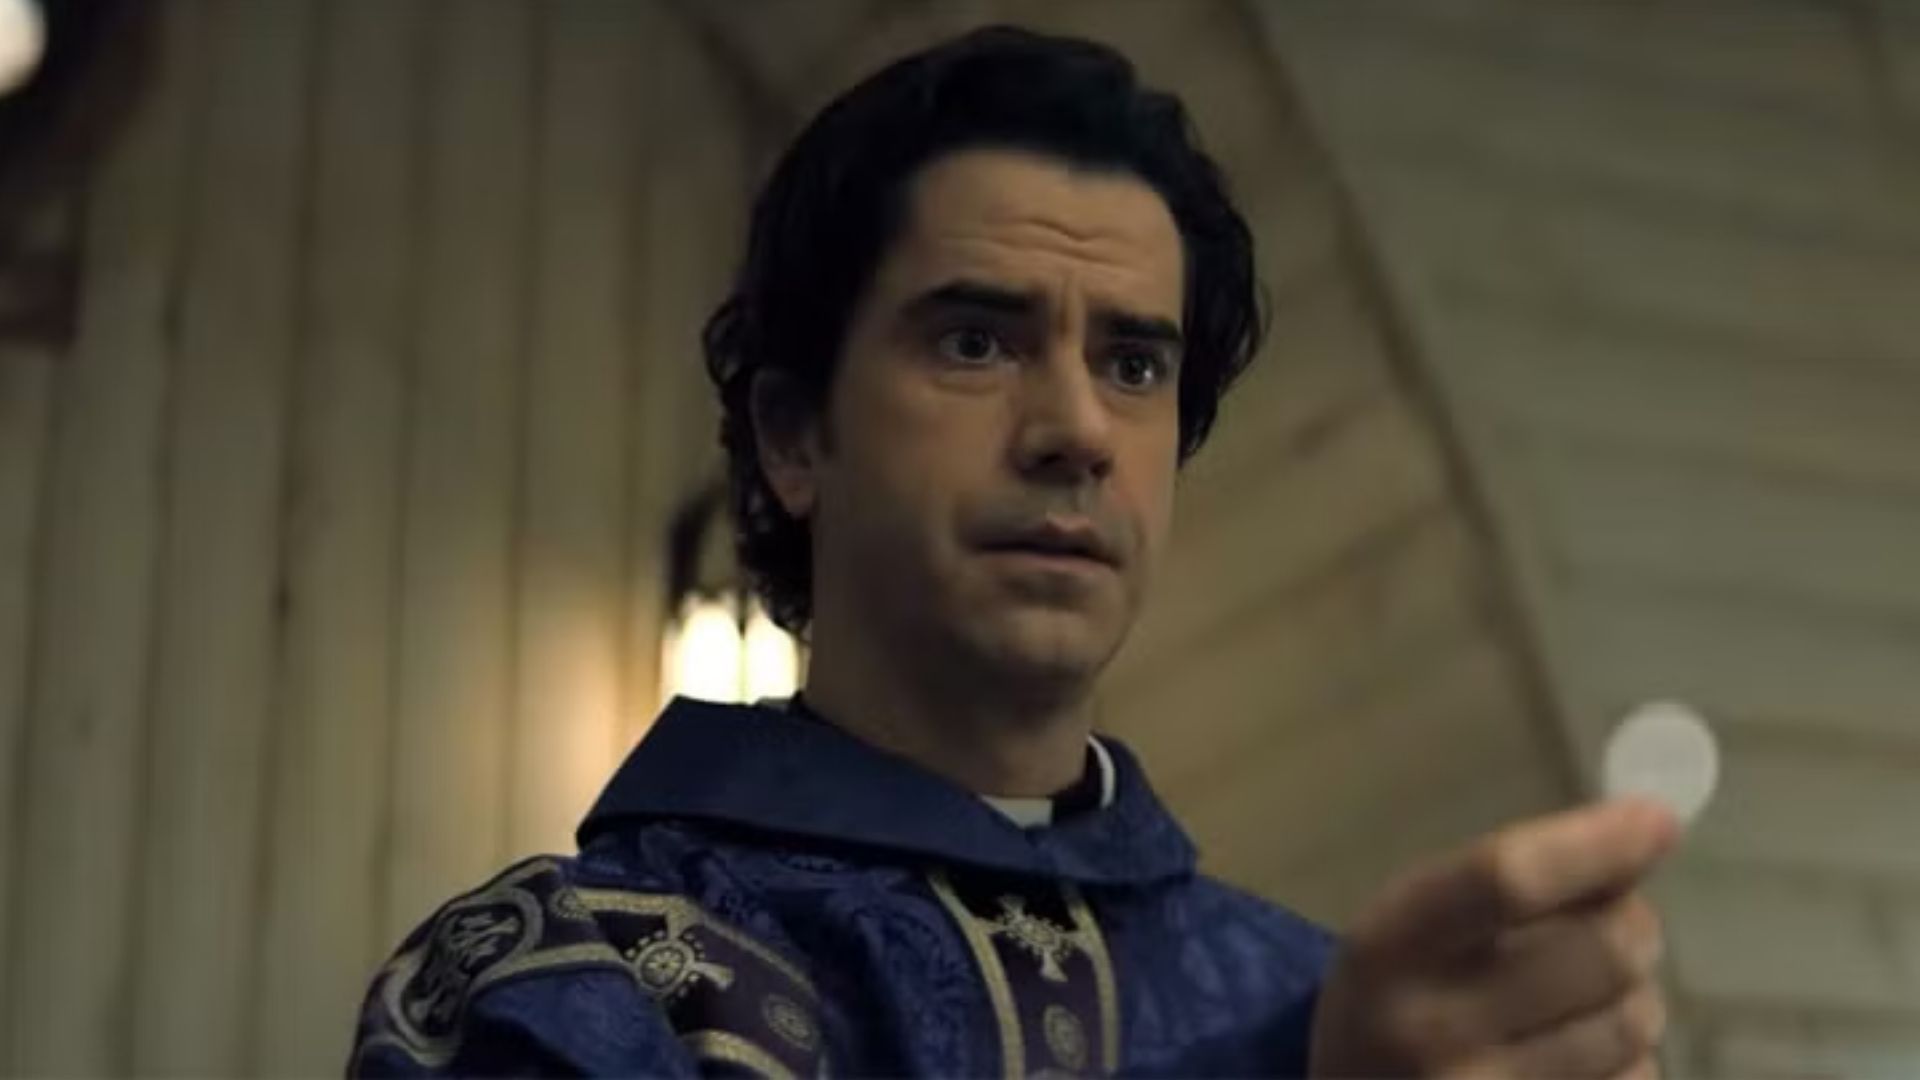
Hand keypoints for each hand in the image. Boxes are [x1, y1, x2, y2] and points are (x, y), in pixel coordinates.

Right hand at [1308, 798, 1680, 1078]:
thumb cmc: (1390, 1000)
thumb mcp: (1412, 927)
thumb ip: (1505, 884)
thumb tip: (1642, 834)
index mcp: (1391, 946)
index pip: (1507, 881)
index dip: (1594, 846)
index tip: (1657, 818)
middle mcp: (1434, 1029)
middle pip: (1601, 954)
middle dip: (1634, 924)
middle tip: (1622, 922)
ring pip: (1632, 1026)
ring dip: (1636, 996)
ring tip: (1593, 994)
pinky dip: (1630, 1061)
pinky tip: (1585, 1056)